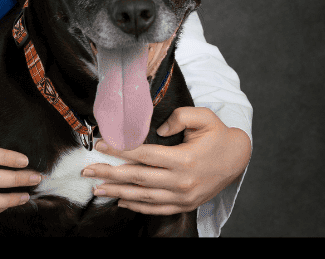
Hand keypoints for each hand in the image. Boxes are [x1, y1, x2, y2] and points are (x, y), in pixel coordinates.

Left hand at [82, 107, 251, 214]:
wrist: (237, 159)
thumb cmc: (217, 135)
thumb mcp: (203, 117)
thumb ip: (180, 117)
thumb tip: (159, 128)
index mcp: (184, 159)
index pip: (144, 155)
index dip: (120, 151)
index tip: (99, 145)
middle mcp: (181, 182)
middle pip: (138, 178)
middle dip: (109, 174)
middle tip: (87, 171)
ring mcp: (182, 197)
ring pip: (143, 197)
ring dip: (118, 193)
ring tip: (96, 189)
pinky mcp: (184, 205)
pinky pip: (156, 209)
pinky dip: (137, 206)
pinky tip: (120, 202)